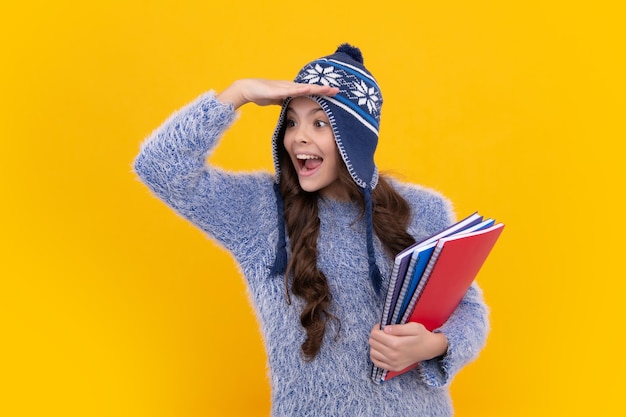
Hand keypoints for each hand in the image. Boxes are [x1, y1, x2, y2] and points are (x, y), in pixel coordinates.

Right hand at [217, 78, 339, 108]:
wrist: (247, 89)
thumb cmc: (261, 93)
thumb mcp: (277, 100)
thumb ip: (285, 102)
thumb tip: (291, 107)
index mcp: (292, 89)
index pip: (310, 91)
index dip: (321, 92)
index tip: (333, 94)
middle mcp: (291, 86)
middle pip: (311, 88)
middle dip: (324, 89)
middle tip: (338, 90)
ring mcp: (285, 87)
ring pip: (304, 88)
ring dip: (317, 88)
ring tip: (329, 89)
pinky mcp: (278, 90)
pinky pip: (292, 90)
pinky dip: (301, 89)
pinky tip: (309, 89)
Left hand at [368, 322, 447, 371]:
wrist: (430, 349)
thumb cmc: (421, 336)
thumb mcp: (413, 327)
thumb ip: (397, 328)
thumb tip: (385, 329)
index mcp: (397, 344)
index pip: (375, 335)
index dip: (376, 328)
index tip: (381, 326)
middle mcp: (393, 355)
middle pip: (372, 343)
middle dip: (375, 335)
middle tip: (382, 332)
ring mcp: (393, 363)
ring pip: (372, 352)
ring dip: (375, 345)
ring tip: (382, 340)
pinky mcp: (394, 368)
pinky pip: (376, 362)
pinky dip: (375, 355)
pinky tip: (381, 350)